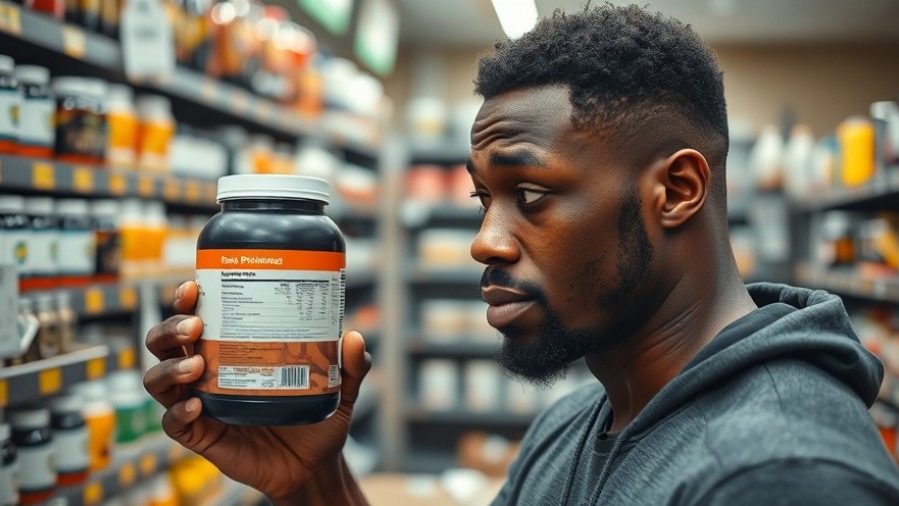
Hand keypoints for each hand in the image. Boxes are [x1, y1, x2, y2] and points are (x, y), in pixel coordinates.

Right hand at [143, 281, 371, 500]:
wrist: (313, 465)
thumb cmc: (317, 416)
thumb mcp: (339, 387)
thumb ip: (351, 364)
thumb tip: (353, 337)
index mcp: (231, 347)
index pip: (196, 316)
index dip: (186, 299)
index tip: (195, 287)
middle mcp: (208, 371)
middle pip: (165, 341)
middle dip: (171, 327)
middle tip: (196, 324)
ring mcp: (200, 403)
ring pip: (158, 379)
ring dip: (169, 367)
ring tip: (196, 364)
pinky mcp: (201, 435)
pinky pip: (173, 423)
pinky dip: (179, 412)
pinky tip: (198, 404)